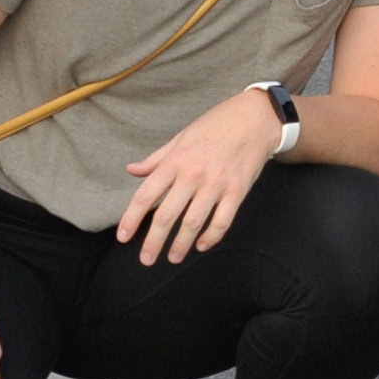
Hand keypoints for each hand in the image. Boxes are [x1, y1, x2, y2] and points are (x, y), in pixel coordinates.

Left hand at [115, 89, 278, 264]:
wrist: (254, 119)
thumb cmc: (215, 126)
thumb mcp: (181, 138)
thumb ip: (156, 159)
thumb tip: (132, 170)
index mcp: (175, 161)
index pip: (146, 195)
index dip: (132, 218)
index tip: (123, 237)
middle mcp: (193, 174)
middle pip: (167, 215)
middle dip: (154, 242)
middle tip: (146, 259)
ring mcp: (216, 184)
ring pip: (193, 223)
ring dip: (181, 245)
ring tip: (173, 258)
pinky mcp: (237, 191)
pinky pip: (222, 221)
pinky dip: (211, 237)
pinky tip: (202, 246)